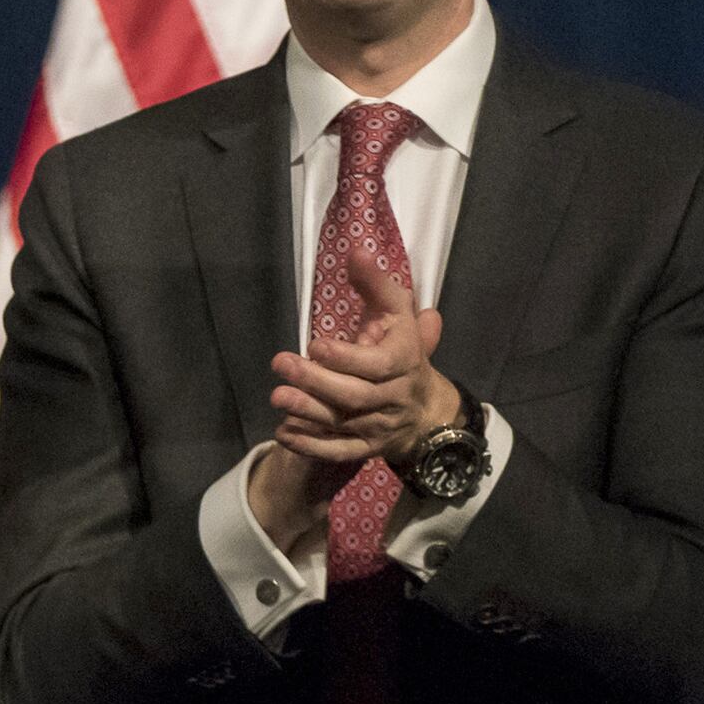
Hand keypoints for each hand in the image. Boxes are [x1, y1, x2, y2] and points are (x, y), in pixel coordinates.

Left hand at [268, 249, 461, 466]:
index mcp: (404, 363)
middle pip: (355, 396)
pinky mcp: (366, 448)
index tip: (315, 343)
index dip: (347, 357)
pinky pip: (339, 452)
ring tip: (276, 397)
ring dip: (308, 413)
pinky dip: (311, 446)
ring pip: (344, 424)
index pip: (377, 365)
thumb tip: (356, 251)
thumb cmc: (401, 349)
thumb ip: (375, 285)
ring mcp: (379, 426)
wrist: (427, 407)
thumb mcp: (396, 314)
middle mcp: (393, 398)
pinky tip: (283, 433)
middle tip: (281, 364)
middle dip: (317, 382)